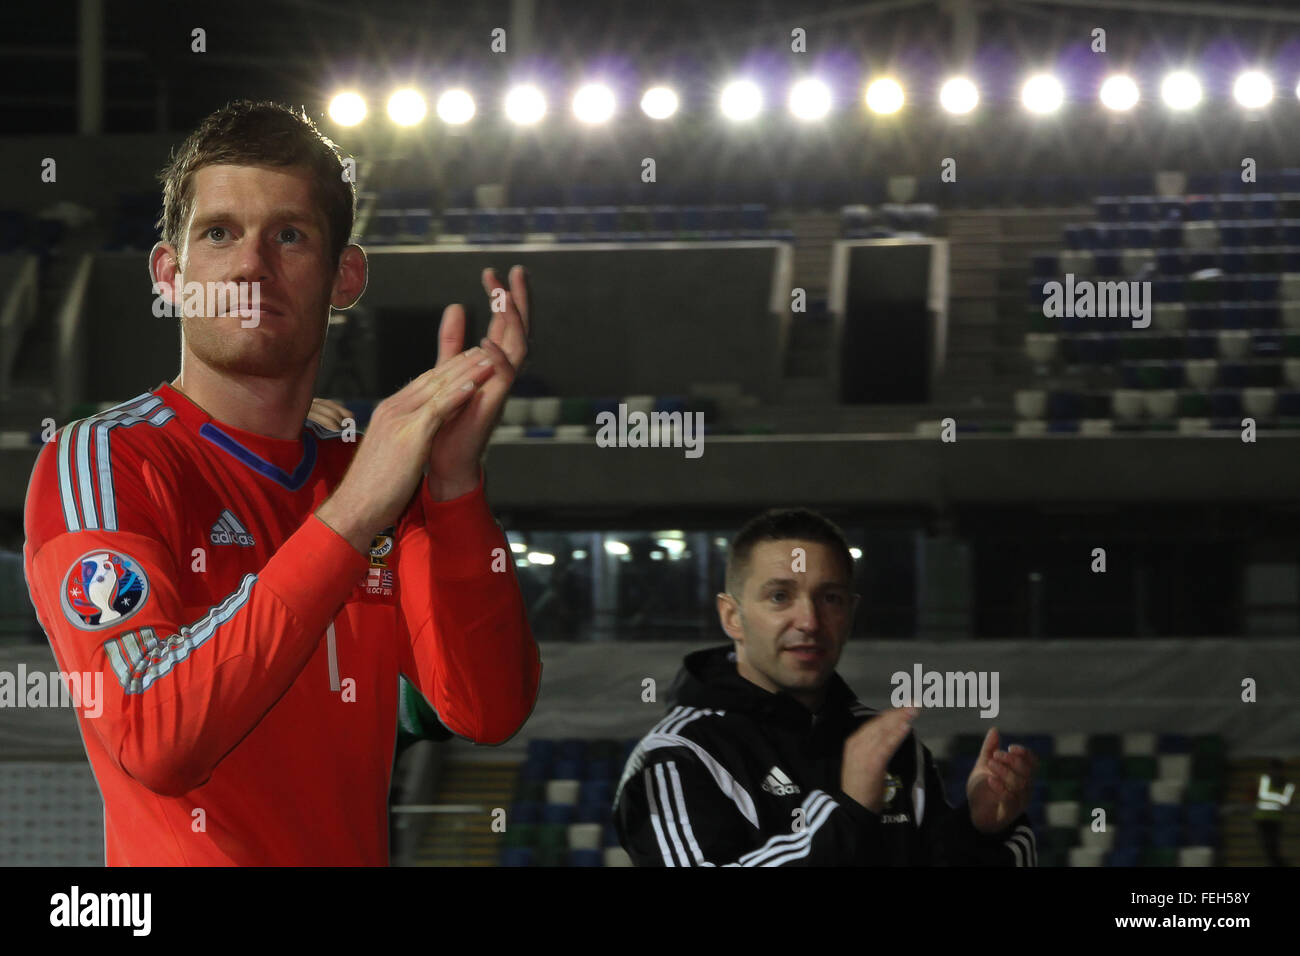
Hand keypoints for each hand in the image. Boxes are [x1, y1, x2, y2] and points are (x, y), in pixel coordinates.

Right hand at [315, 347, 495, 551]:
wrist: (355, 506)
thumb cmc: (372, 487)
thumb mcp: (389, 452)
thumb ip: (402, 436)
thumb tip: (416, 435)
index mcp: (388, 412)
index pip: (422, 383)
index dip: (447, 370)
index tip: (466, 360)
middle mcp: (393, 409)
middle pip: (432, 378)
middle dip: (460, 362)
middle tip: (483, 350)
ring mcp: (400, 419)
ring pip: (439, 388)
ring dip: (466, 372)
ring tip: (488, 359)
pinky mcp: (410, 434)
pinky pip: (439, 409)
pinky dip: (458, 395)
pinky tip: (475, 386)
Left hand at [426, 265, 529, 500]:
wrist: (445, 460)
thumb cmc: (449, 419)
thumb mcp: (448, 370)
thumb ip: (452, 342)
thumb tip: (457, 306)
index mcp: (492, 363)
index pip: (504, 324)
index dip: (503, 298)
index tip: (494, 272)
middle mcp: (501, 372)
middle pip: (519, 329)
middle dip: (518, 300)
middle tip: (514, 271)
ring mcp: (500, 388)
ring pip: (517, 348)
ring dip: (512, 321)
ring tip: (504, 295)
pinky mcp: (493, 405)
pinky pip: (505, 378)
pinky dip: (498, 359)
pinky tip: (487, 340)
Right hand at [840, 707, 917, 812]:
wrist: (852, 806)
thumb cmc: (860, 785)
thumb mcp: (861, 761)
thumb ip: (872, 747)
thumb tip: (890, 735)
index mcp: (854, 742)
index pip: (874, 724)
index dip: (890, 714)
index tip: (903, 708)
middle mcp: (857, 743)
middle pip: (880, 724)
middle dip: (897, 713)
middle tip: (914, 703)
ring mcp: (864, 752)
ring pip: (884, 731)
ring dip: (900, 719)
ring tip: (913, 710)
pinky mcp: (873, 762)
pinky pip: (887, 745)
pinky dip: (897, 734)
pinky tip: (907, 726)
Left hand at [967, 728, 1037, 833]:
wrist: (975, 812)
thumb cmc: (984, 789)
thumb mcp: (984, 765)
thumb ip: (989, 749)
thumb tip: (994, 729)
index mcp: (1022, 775)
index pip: (1033, 763)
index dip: (1025, 754)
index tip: (1011, 747)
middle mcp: (1025, 788)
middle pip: (1027, 772)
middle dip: (1011, 761)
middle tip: (995, 755)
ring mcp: (1019, 801)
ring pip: (1019, 784)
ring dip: (1004, 771)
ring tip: (990, 764)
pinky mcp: (1009, 812)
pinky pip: (1010, 799)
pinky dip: (1001, 787)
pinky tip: (990, 779)